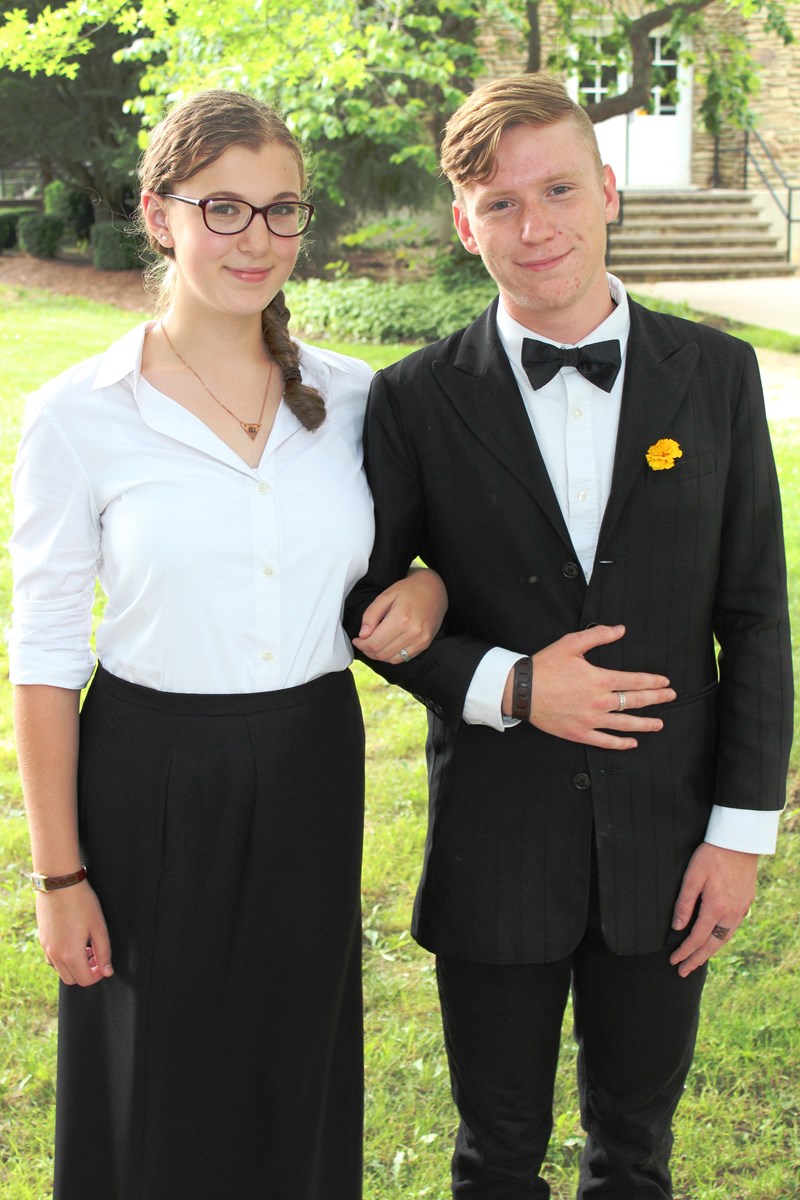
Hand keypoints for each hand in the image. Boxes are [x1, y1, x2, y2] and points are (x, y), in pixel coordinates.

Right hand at [36, 882, 113, 986]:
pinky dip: (63, 957)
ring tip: (85, 946)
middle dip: (85, 972)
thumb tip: (107, 971)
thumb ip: (104, 952)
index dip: (98, 975)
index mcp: (71, 954)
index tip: (104, 964)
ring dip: (74, 965)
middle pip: (71, 979)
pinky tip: (72, 940)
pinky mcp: (42, 939)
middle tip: (95, 955)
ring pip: (60, 970)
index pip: (85, 980)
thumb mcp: (99, 927)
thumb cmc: (82, 903)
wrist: (60, 884)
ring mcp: (46, 948)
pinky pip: (52, 959)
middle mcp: (55, 955)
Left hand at [353, 568, 447, 663]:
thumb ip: (371, 615)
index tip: (357, 640)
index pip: (375, 643)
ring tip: (373, 645)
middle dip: (368, 651)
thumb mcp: (386, 595)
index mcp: (401, 618)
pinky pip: (404, 658)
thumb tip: (363, 635)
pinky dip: (391, 656)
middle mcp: (413, 631)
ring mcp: (421, 639)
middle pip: (382, 653)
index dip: (361, 645)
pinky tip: (386, 646)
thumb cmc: (409, 589)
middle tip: (363, 643)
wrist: (435, 588)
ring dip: (379, 655)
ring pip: (392, 659)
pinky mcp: (425, 644)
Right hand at [518, 624, 675, 748]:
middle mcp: (599, 702)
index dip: (653, 682)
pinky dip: (620, 743)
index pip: (634, 681)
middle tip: (671, 697)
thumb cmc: (545, 665)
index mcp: (599, 679)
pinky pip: (604, 741)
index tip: (665, 682)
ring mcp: (590, 720)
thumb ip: (598, 635)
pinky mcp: (579, 733)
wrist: (521, 690)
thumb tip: (621, 629)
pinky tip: (632, 743)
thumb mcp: (571, 643)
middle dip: (656, 699)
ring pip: (625, 724)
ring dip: (645, 724)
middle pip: (635, 701)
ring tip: (659, 724)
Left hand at [669, 843, 757, 977]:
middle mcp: (731, 913)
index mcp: (716, 908)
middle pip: (713, 945)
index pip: (697, 938)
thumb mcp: (692, 876)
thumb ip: (684, 903)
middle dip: (696, 960)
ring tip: (697, 960)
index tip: (673, 961)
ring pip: (725, 939)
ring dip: (710, 952)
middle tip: (683, 972)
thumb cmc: (711, 855)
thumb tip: (676, 927)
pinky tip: (715, 940)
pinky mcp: (746, 902)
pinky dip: (721, 939)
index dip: (684, 952)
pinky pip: (732, 928)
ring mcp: (741, 909)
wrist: (739, 841)